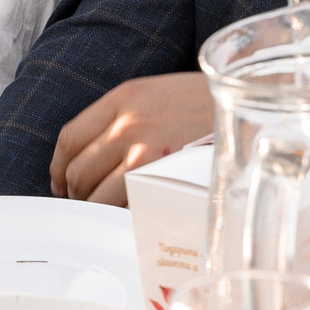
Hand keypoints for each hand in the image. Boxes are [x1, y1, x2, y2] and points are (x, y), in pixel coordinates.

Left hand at [51, 72, 211, 205]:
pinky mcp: (163, 175)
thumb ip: (124, 117)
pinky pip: (125, 204)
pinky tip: (128, 216)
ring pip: (97, 192)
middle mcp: (126, 123)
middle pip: (78, 169)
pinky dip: (121, 214)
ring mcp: (144, 151)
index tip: (60, 181)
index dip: (59, 165)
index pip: (69, 137)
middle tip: (84, 203)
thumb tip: (96, 153)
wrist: (250, 103)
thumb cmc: (206, 103)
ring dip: (96, 207)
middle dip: (75, 192)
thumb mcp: (157, 93)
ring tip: (106, 212)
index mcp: (122, 99)